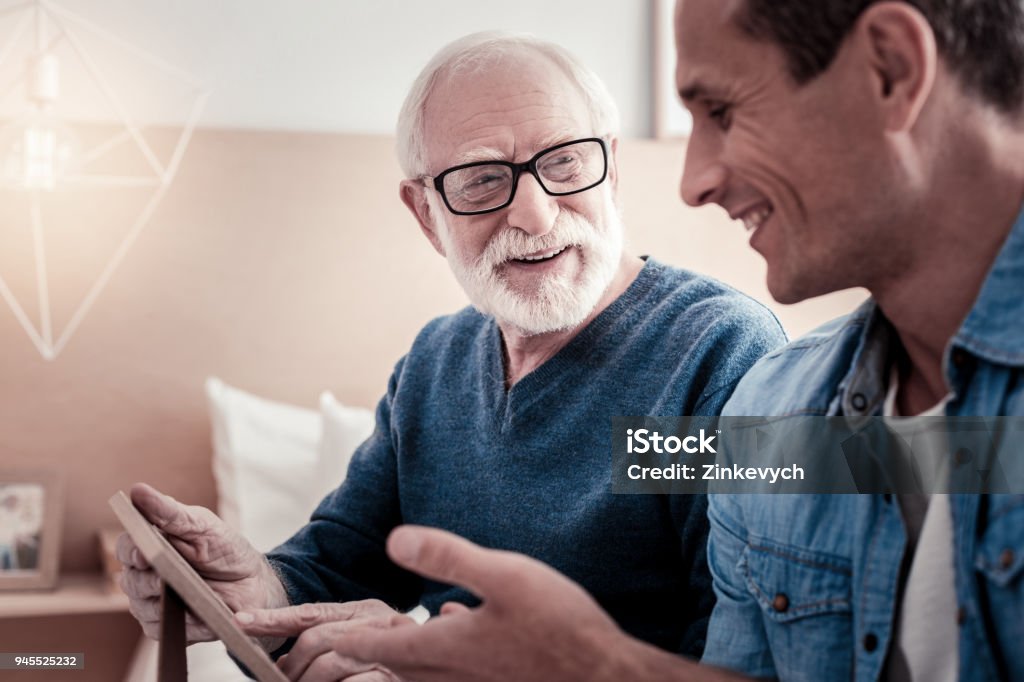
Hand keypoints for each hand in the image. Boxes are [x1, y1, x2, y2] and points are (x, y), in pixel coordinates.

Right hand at [116, 482, 288, 644]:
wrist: (252, 583)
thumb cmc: (225, 549)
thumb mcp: (203, 525)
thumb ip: (170, 512)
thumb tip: (138, 490)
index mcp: (150, 546)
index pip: (126, 547)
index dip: (131, 551)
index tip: (145, 553)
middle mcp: (144, 575)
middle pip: (129, 580)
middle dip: (147, 579)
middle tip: (165, 578)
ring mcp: (151, 603)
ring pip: (142, 606)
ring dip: (164, 601)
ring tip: (189, 593)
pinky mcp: (164, 627)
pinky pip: (162, 629)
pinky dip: (181, 621)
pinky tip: (198, 612)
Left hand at [237, 600, 411, 680]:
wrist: (457, 659)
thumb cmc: (403, 661)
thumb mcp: (369, 640)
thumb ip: (334, 641)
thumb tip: (282, 665)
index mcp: (366, 611)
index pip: (311, 613)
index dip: (273, 618)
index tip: (239, 620)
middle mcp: (380, 623)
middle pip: (317, 639)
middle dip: (291, 667)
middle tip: (280, 680)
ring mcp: (391, 651)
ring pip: (330, 665)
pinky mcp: (397, 678)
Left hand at [320, 526, 628, 681]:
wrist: (606, 676)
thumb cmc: (559, 626)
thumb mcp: (504, 576)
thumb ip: (447, 556)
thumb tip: (394, 539)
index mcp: (447, 648)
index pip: (380, 646)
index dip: (348, 640)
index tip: (323, 639)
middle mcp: (455, 674)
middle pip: (396, 667)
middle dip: (370, 651)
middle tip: (350, 637)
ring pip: (424, 674)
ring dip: (404, 656)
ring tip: (395, 634)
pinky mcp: (500, 680)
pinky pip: (454, 674)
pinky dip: (440, 656)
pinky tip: (456, 628)